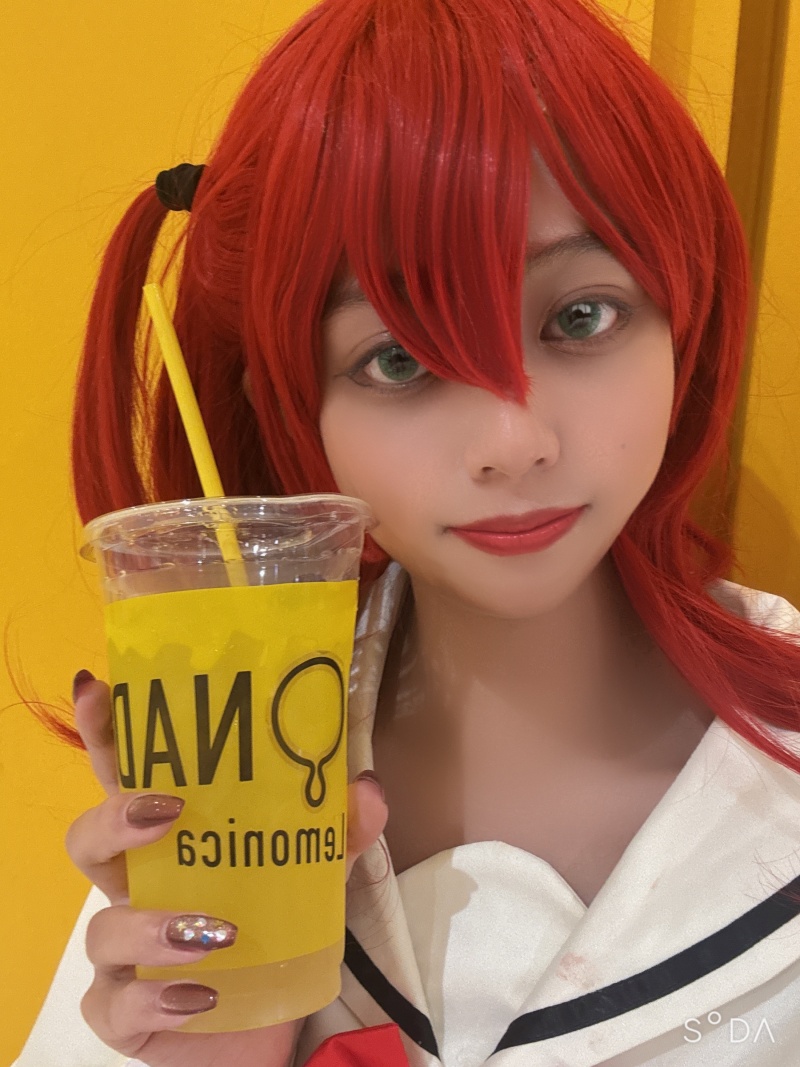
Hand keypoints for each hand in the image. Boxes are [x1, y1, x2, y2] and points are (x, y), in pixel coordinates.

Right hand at [65, 675, 387, 1066]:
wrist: (272, 1029)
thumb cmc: (274, 935)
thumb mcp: (314, 877)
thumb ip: (338, 832)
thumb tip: (366, 787)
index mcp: (170, 842)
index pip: (127, 778)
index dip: (106, 735)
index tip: (99, 687)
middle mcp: (135, 889)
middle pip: (88, 840)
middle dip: (113, 817)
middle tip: (165, 809)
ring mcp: (122, 956)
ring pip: (100, 928)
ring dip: (152, 924)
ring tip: (214, 928)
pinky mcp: (126, 1016)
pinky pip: (117, 1007)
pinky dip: (156, 997)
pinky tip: (202, 992)